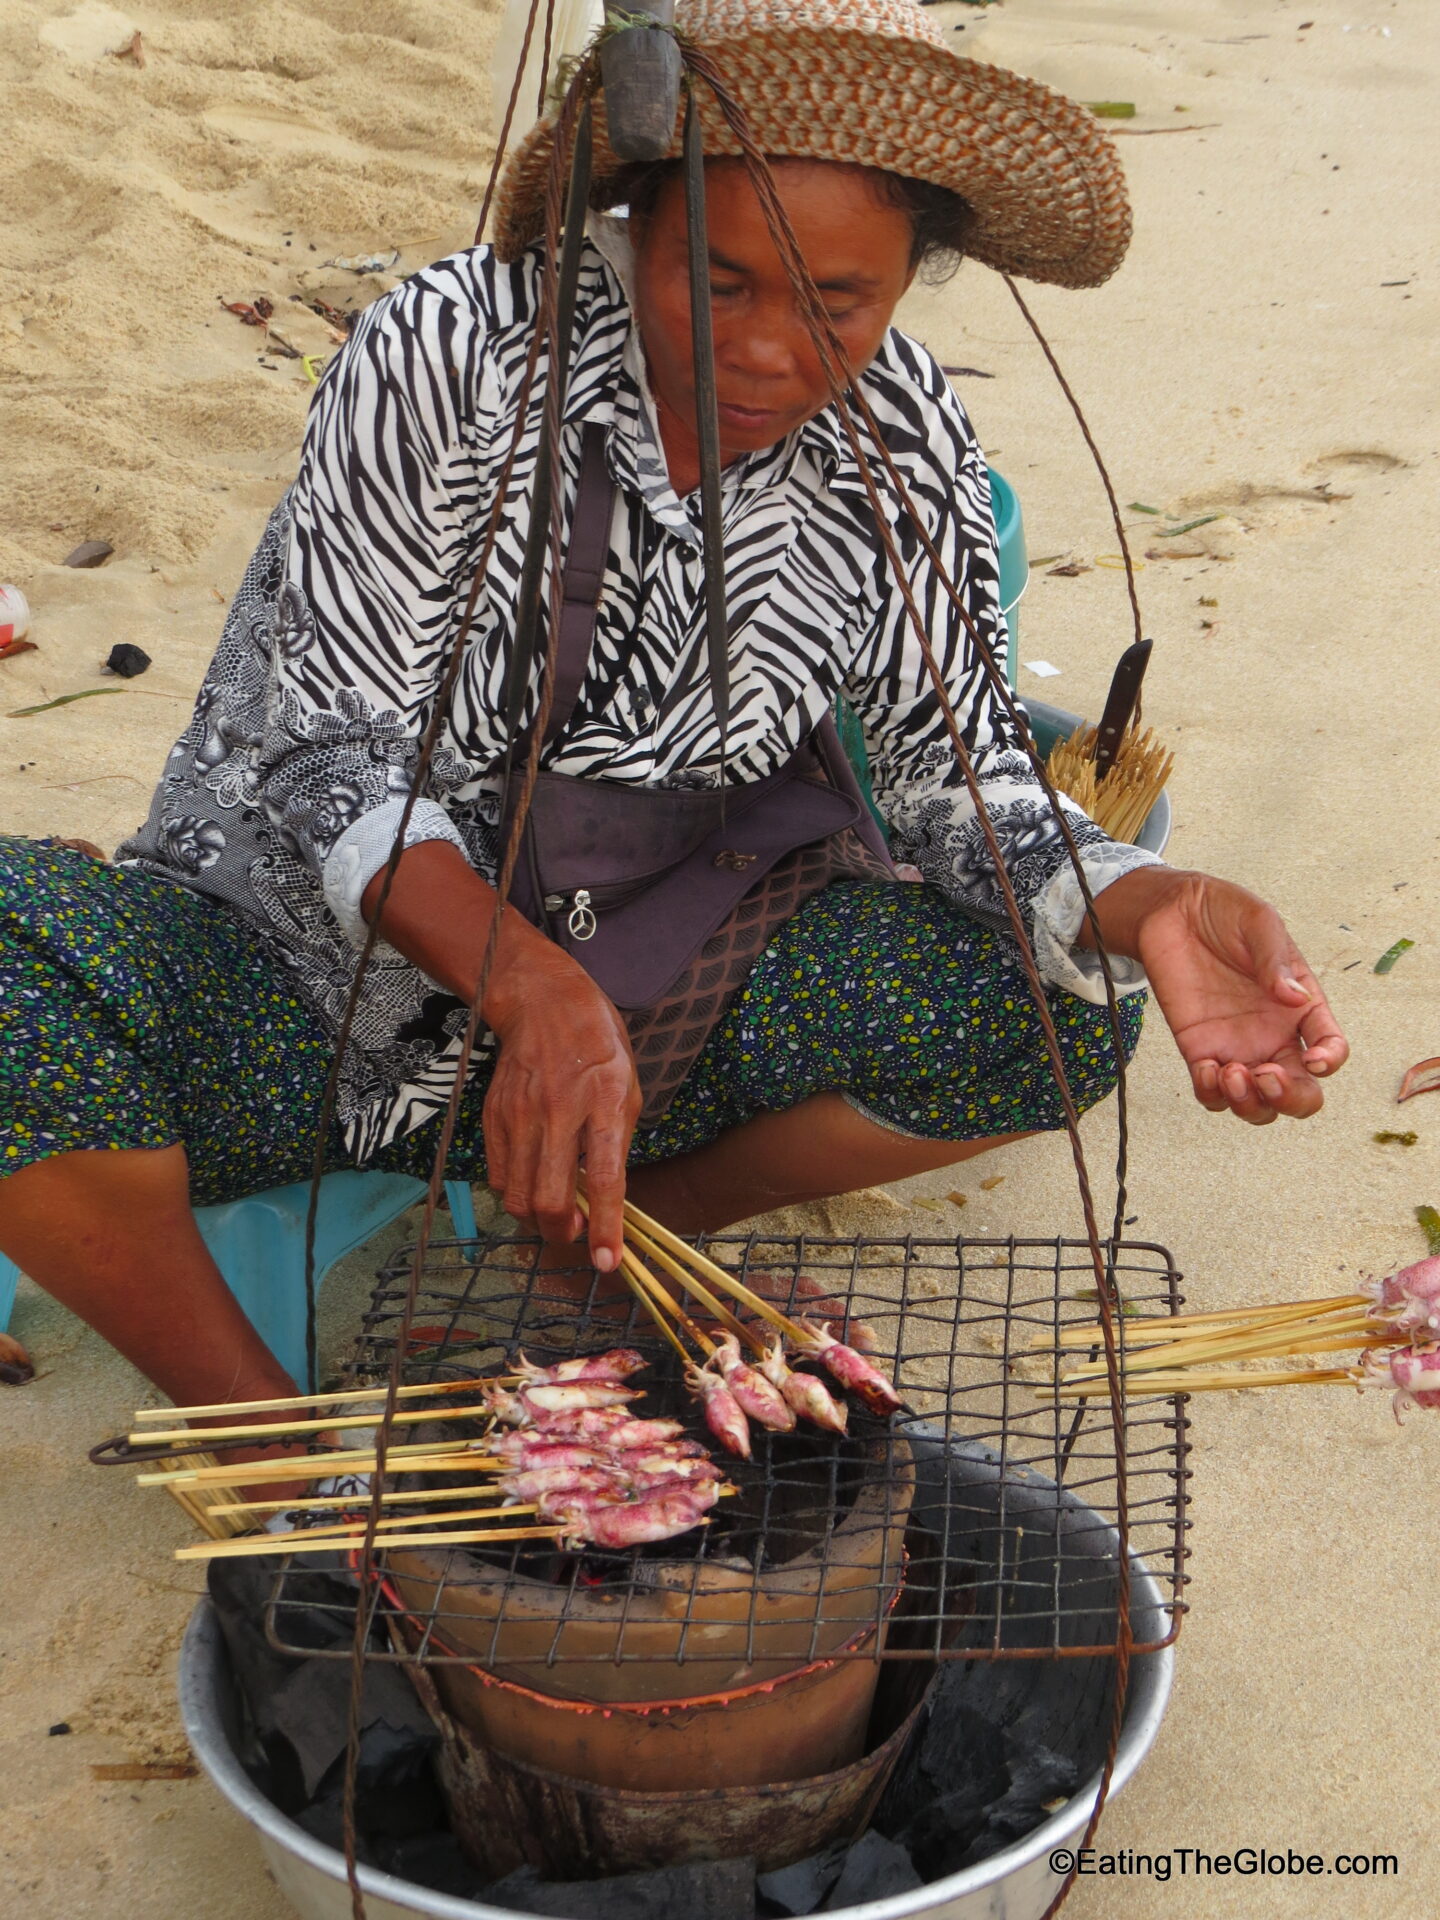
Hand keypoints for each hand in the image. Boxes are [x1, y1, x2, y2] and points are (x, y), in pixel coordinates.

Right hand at [360, 842, 640, 1268]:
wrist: (543, 1002)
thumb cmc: (599, 1047)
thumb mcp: (627, 1088)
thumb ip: (617, 1143)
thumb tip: (606, 1199)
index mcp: (604, 1103)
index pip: (603, 1180)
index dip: (604, 1228)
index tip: (606, 1263)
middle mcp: (559, 1112)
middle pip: (547, 1200)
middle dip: (561, 1232)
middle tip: (574, 1231)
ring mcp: (519, 1115)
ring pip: (517, 1196)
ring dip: (537, 1217)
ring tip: (554, 1207)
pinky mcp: (493, 1116)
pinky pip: (498, 1177)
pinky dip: (515, 1192)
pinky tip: (532, 1178)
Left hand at [1088, 869, 1348, 1123]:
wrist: (1174, 911)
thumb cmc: (1225, 913)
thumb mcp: (1258, 923)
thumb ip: (1275, 960)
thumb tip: (1294, 998)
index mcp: (1301, 1008)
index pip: (1331, 1048)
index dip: (1330, 1061)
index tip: (1312, 1058)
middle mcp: (1274, 1036)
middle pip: (1300, 1093)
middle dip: (1291, 1100)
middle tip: (1266, 1077)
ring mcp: (1237, 1047)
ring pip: (1256, 1104)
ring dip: (1250, 1105)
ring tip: (1232, 1073)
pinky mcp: (1199, 1050)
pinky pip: (1210, 1093)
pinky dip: (1211, 1094)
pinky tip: (1206, 1068)